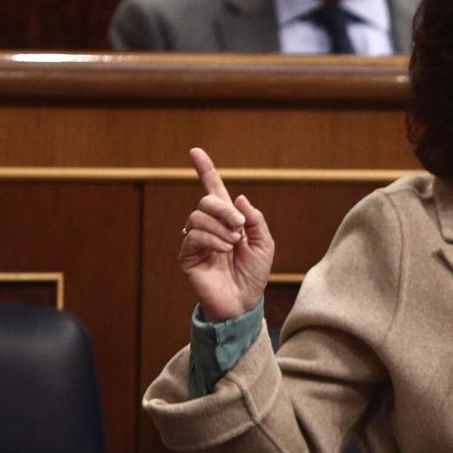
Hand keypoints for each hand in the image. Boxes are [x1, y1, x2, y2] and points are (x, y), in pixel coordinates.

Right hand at [178, 147, 273, 322]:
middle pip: (205, 202)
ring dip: (220, 228)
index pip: (213, 190)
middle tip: (239, 226)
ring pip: (197, 218)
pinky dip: (212, 240)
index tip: (195, 151)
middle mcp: (209, 227)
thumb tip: (239, 198)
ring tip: (233, 243)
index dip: (205, 171)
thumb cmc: (254, 274)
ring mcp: (196, 241)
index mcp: (228, 220)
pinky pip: (194, 237)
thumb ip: (255, 219)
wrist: (244, 301)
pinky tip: (224, 251)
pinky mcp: (187, 256)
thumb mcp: (264, 243)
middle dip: (223, 209)